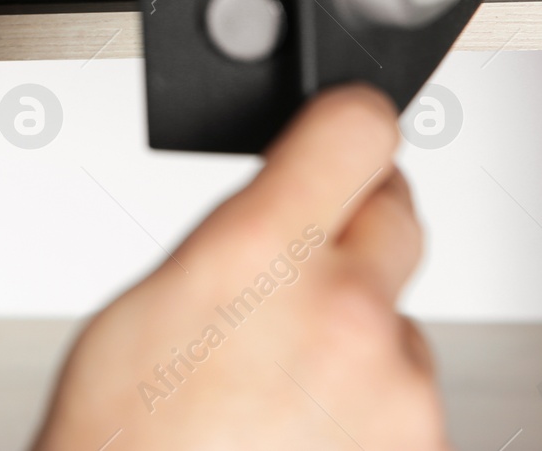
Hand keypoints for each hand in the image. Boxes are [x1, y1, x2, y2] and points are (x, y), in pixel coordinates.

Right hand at [33, 85, 446, 450]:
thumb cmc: (122, 438)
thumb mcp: (150, 300)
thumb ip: (238, 238)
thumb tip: (282, 211)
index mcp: (259, 253)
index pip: (357, 130)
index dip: (348, 122)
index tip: (348, 126)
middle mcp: (344, 312)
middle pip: (395, 214)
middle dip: (354, 228)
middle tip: (302, 269)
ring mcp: (394, 389)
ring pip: (399, 320)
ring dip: (358, 335)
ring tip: (279, 387)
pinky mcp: (419, 446)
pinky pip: (408, 396)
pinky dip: (368, 405)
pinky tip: (301, 429)